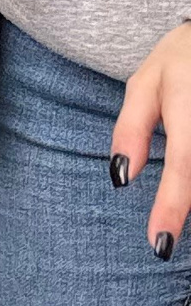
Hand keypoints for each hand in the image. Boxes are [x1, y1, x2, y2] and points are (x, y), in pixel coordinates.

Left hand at [110, 24, 190, 254]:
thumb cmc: (180, 61)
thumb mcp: (145, 84)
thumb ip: (131, 129)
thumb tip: (121, 177)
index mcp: (187, 104)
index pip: (183, 164)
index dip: (173, 207)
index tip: (160, 244)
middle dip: (184, 206)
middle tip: (165, 236)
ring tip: (170, 207)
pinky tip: (187, 190)